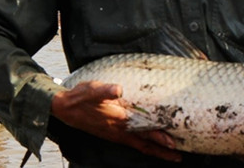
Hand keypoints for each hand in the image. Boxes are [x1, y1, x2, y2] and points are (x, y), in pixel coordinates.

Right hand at [51, 80, 181, 162]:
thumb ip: (105, 90)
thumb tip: (118, 88)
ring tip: (171, 154)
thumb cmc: (81, 97)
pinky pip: (133, 143)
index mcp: (119, 121)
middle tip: (179, 155)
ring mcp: (116, 135)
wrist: (65, 108)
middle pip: (145, 145)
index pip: (143, 131)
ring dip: (156, 151)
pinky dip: (145, 146)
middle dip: (162, 151)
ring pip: (140, 146)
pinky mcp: (113, 134)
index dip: (158, 137)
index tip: (173, 142)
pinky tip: (151, 146)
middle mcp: (119, 131)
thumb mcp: (93, 90)